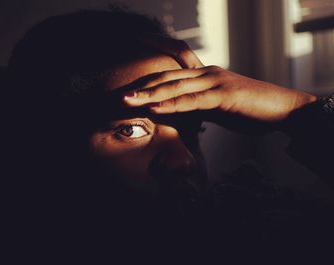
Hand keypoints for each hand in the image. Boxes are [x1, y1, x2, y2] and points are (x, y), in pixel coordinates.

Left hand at [122, 65, 316, 131]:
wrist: (282, 109)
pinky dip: (172, 105)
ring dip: (149, 94)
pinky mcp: (223, 95)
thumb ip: (198, 106)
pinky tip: (155, 108)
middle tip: (119, 93)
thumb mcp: (217, 106)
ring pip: (176, 86)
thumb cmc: (249, 108)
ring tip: (127, 101)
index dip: (154, 55)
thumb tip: (181, 112)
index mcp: (205, 73)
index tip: (134, 51)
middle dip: (141, 85)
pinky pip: (193, 101)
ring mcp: (215, 81)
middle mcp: (207, 73)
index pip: (174, 61)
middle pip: (167, 76)